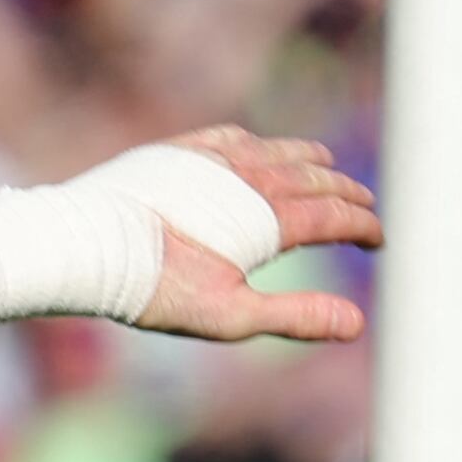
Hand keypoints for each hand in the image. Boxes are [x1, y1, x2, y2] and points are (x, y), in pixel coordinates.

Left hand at [134, 127, 379, 346]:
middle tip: (365, 206)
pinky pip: (233, 137)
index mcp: (268, 219)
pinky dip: (260, 144)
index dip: (364, 227)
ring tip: (327, 171)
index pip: (335, 217)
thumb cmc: (153, 287)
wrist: (83, 244)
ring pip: (279, 151)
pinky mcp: (178, 151)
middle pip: (315, 180)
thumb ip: (294, 316)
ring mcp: (213, 159)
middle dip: (346, 194)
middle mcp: (249, 179)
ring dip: (310, 163)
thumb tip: (355, 324)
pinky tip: (259, 149)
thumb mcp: (227, 315)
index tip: (378, 240)